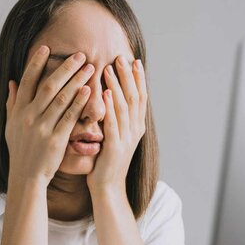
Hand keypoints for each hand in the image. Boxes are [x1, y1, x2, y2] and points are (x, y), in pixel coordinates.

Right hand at [5, 45, 94, 186]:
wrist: (26, 177)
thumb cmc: (20, 151)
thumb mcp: (11, 127)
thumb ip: (12, 103)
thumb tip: (12, 82)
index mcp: (18, 112)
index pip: (27, 81)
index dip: (36, 63)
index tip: (47, 48)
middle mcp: (29, 117)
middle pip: (48, 86)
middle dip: (65, 69)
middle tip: (80, 55)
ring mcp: (42, 128)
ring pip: (61, 99)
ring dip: (76, 81)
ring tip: (90, 69)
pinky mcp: (56, 140)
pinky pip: (69, 117)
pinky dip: (79, 103)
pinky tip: (89, 91)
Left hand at [87, 56, 147, 192]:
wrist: (108, 187)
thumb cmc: (106, 162)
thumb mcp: (115, 137)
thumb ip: (116, 119)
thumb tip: (111, 98)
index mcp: (136, 127)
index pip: (140, 97)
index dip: (138, 78)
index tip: (133, 60)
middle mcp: (134, 130)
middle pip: (134, 97)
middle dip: (128, 76)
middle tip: (121, 57)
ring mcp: (126, 138)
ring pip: (124, 106)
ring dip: (117, 85)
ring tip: (111, 68)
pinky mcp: (115, 147)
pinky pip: (113, 122)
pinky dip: (109, 106)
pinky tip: (104, 92)